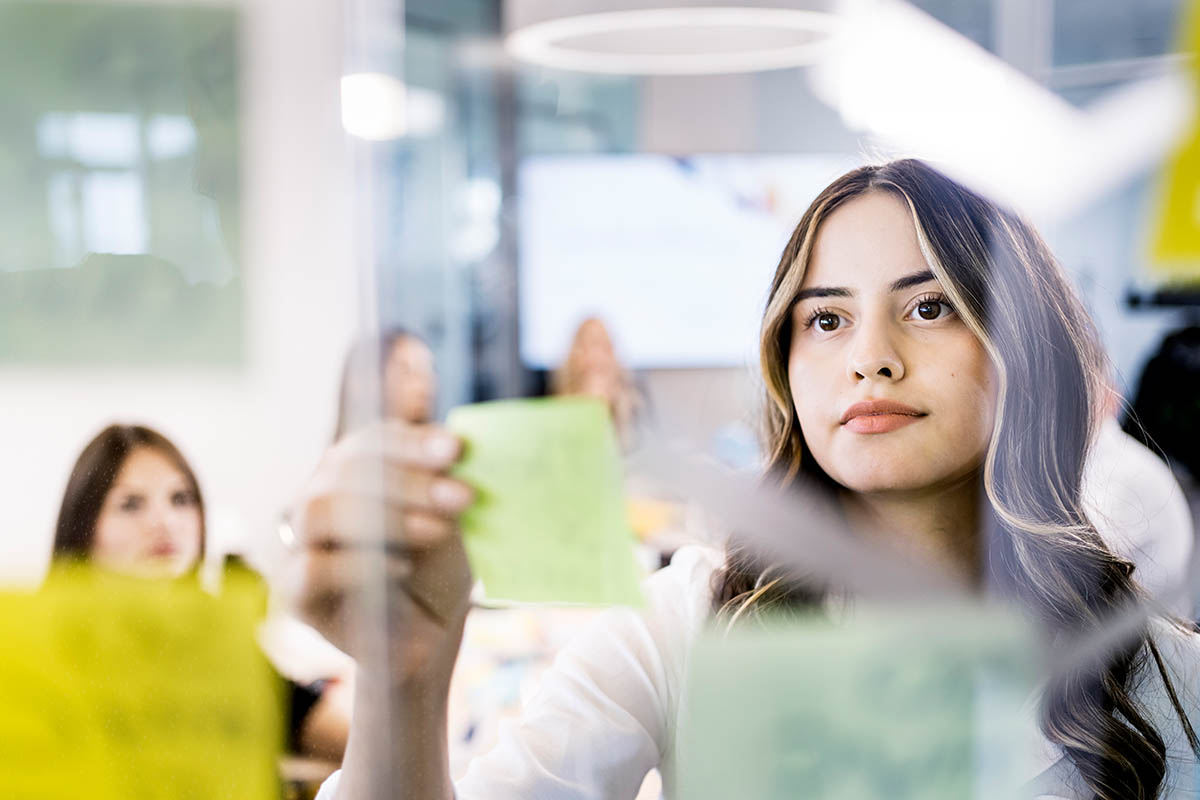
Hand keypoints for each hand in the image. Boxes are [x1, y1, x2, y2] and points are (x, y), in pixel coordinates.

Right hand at [289, 421, 474, 688]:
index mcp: (353, 469)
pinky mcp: (295, 592)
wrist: (427, 636)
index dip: (412, 440)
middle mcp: (318, 497)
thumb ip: (441, 480)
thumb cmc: (435, 568)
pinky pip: (312, 566)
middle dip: (409, 479)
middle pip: (344, 468)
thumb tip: (452, 445)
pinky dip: (359, 562)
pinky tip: (402, 567)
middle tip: (461, 496)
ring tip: (437, 531)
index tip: (456, 449)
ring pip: (319, 509)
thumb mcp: (448, 517)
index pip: (370, 439)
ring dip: (385, 515)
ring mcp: (300, 544)